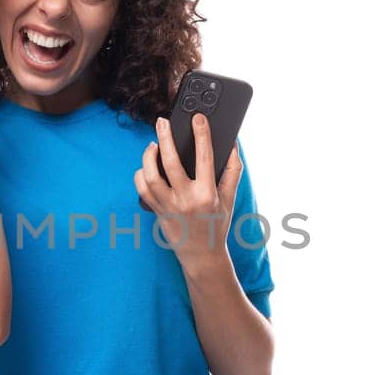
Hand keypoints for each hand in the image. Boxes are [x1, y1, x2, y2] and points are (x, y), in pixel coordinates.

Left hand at [134, 113, 241, 271]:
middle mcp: (186, 200)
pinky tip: (147, 166)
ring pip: (150, 176)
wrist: (201, 256)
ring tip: (153, 144)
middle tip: (162, 122)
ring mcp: (168, 207)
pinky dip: (141, 175)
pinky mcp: (156, 212)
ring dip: (149, 156)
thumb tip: (232, 145)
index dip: (201, 135)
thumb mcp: (230, 198)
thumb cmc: (217, 225)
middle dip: (165, 138)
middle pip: (170, 162)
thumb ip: (233, 171)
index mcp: (208, 194)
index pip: (205, 158)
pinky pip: (142, 189)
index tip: (198, 118)